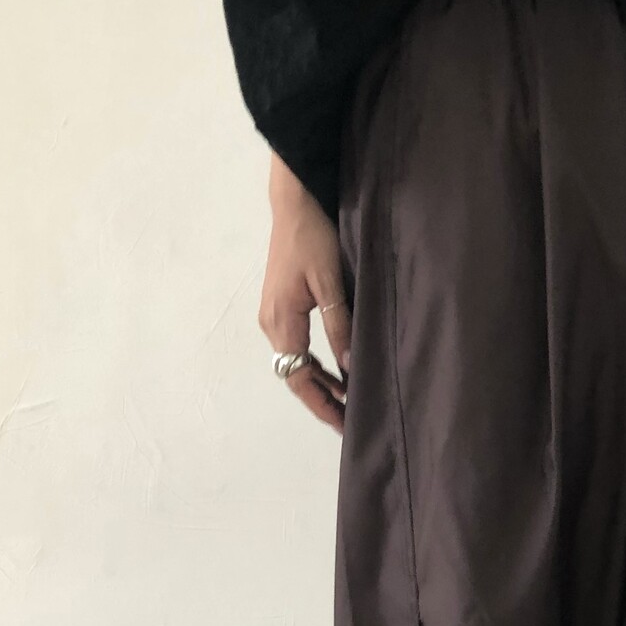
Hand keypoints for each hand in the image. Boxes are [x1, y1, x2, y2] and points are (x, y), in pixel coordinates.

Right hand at [258, 171, 350, 434]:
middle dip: (323, 399)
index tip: (345, 424)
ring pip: (297, 361)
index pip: (300, 378)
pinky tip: (338, 368)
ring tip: (349, 399)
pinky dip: (317, 362)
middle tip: (353, 420)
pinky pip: (298, 345)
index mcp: (281, 322)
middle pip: (296, 375)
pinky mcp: (282, 305)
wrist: (294, 200)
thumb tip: (350, 367)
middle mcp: (272, 323)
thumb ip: (340, 325)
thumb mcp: (331, 283)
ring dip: (321, 381)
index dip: (322, 404)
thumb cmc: (313, 236)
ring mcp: (274, 314)